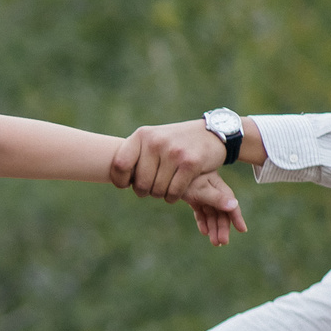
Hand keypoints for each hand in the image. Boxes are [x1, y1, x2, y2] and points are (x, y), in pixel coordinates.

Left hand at [112, 120, 228, 202]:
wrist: (211, 133)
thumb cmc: (175, 142)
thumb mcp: (153, 140)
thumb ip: (136, 155)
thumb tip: (119, 180)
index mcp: (142, 135)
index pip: (119, 165)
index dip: (120, 180)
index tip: (126, 184)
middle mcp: (155, 142)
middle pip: (140, 183)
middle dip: (145, 191)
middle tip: (152, 188)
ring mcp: (173, 152)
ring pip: (157, 190)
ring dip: (161, 195)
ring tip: (165, 188)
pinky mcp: (190, 163)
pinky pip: (174, 192)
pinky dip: (173, 197)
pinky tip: (176, 191)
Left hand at [184, 171, 248, 245]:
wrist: (171, 166)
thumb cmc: (188, 176)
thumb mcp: (202, 188)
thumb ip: (216, 198)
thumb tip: (234, 205)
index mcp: (219, 188)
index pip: (230, 205)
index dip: (236, 217)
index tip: (242, 230)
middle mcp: (213, 192)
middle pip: (221, 212)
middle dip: (222, 228)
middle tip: (222, 242)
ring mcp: (203, 195)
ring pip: (211, 214)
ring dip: (213, 227)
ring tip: (215, 242)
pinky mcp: (194, 197)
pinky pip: (201, 212)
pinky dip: (203, 221)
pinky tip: (204, 232)